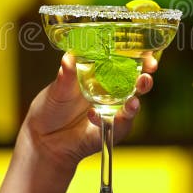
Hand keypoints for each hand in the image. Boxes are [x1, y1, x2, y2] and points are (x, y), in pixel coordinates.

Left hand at [20, 54, 153, 172]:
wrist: (45, 138)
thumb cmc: (52, 108)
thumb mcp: (57, 89)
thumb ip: (65, 76)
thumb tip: (68, 58)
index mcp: (103, 74)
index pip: (127, 62)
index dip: (140, 57)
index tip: (147, 54)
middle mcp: (114, 92)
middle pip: (137, 84)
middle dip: (145, 79)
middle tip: (146, 76)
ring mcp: (115, 111)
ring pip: (133, 106)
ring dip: (135, 103)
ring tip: (132, 101)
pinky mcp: (111, 130)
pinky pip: (117, 125)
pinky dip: (108, 120)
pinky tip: (93, 115)